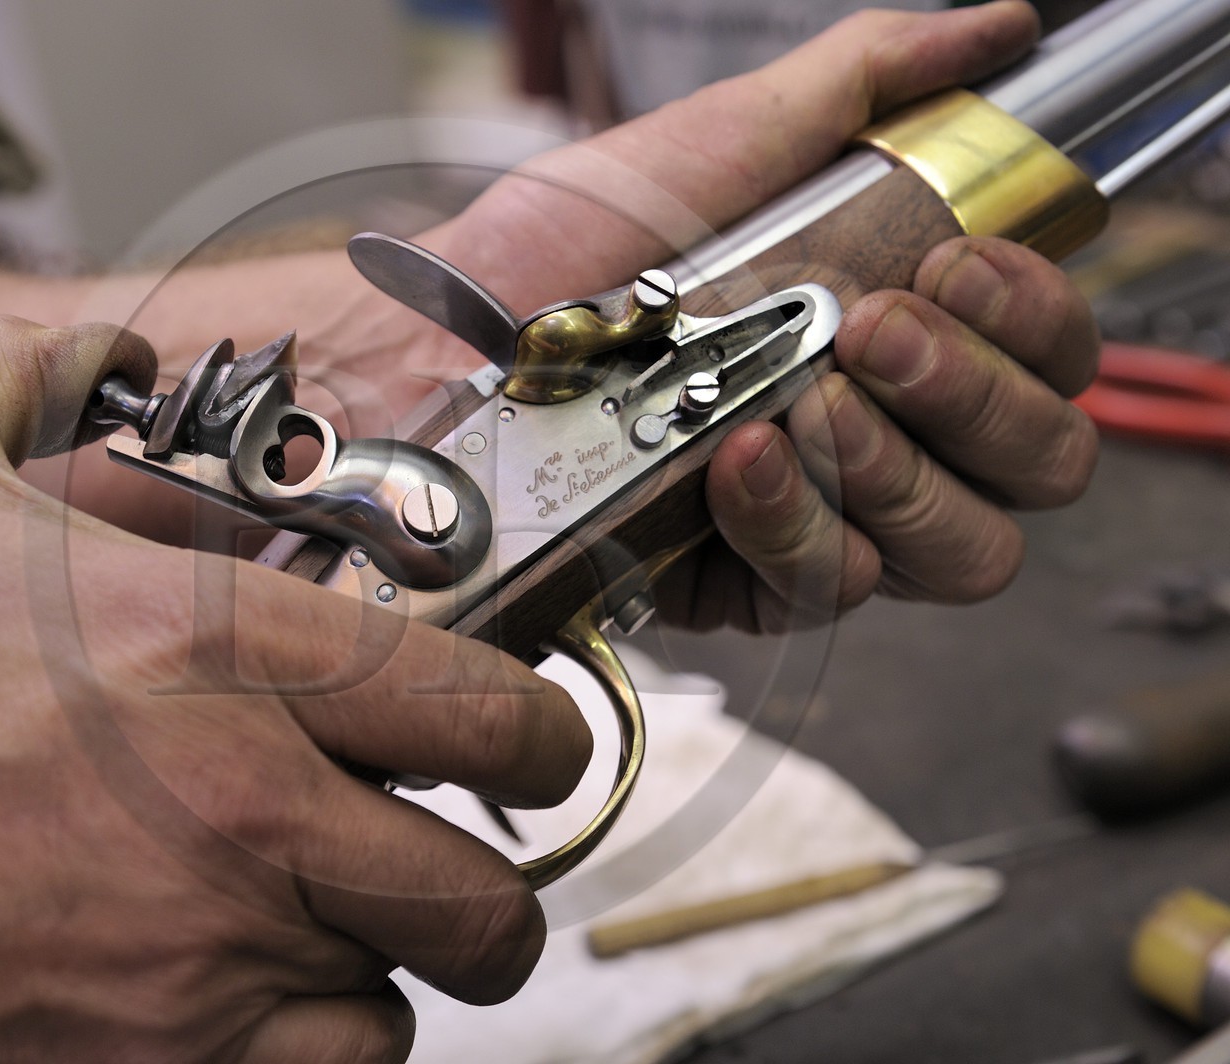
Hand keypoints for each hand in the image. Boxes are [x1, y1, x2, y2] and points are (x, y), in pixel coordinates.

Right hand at [0, 318, 588, 1061]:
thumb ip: (24, 373)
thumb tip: (106, 350)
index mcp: (218, 645)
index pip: (490, 705)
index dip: (538, 733)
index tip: (526, 746)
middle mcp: (247, 808)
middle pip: (486, 892)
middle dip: (489, 886)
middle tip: (453, 865)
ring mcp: (210, 959)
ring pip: (404, 1002)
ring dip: (385, 969)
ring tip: (328, 932)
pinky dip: (316, 1048)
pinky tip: (255, 1002)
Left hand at [388, 1, 1097, 631]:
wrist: (447, 337)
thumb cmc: (572, 245)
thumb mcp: (728, 139)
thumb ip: (870, 84)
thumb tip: (997, 30)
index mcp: (897, 331)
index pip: (1048, 360)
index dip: (1036, 322)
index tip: (959, 266)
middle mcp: (878, 431)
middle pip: (1034, 467)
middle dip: (977, 396)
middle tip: (873, 329)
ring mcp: (818, 516)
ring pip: (959, 549)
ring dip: (896, 464)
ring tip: (805, 393)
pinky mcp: (745, 583)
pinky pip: (831, 586)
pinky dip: (796, 520)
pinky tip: (741, 456)